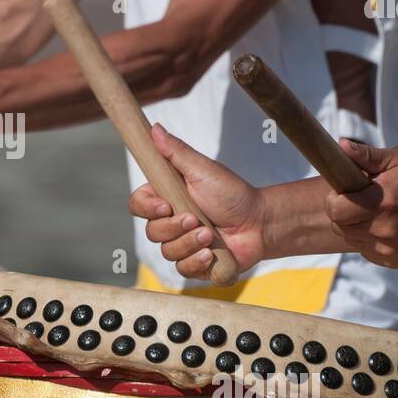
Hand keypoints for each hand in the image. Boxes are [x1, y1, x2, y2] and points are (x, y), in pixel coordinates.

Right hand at [129, 125, 267, 279]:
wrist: (259, 222)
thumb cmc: (232, 193)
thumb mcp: (203, 170)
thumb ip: (176, 153)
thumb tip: (155, 128)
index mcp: (166, 198)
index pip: (137, 205)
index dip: (146, 208)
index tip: (165, 206)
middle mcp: (169, 223)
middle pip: (151, 232)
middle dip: (175, 228)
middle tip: (197, 219)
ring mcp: (180, 244)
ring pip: (167, 252)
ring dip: (190, 243)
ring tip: (212, 235)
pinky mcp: (194, 264)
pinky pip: (182, 269)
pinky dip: (197, 261)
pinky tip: (211, 253)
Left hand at [324, 140, 397, 267]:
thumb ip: (366, 156)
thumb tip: (340, 145)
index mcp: (382, 203)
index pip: (335, 209)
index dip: (335, 199)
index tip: (345, 191)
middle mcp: (384, 230)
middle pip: (339, 226)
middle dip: (343, 212)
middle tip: (359, 201)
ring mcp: (389, 249)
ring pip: (351, 239)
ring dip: (355, 227)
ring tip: (375, 213)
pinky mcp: (393, 261)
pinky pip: (366, 251)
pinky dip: (369, 240)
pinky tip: (385, 226)